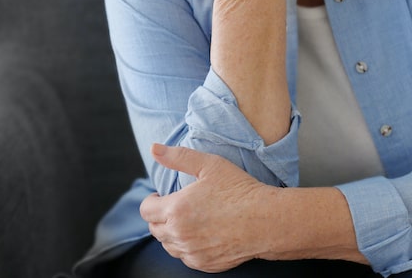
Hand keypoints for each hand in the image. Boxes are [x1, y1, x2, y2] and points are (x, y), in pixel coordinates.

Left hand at [140, 143, 274, 271]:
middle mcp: (179, 234)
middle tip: (177, 206)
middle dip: (160, 216)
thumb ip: (178, 156)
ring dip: (172, 233)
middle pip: (154, 229)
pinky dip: (187, 247)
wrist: (265, 220)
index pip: (146, 210)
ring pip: (168, 245)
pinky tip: (201, 234)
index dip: (151, 201)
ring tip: (189, 220)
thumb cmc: (239, 190)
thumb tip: (154, 149)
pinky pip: (185, 257)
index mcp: (176, 209)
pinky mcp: (204, 264)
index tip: (162, 196)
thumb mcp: (210, 165)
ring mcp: (191, 252)